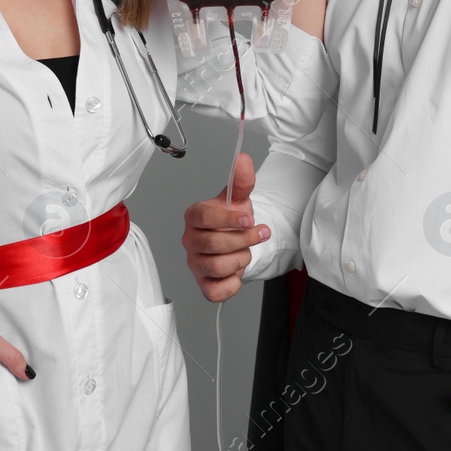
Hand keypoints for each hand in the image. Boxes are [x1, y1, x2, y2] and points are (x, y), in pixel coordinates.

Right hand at [182, 152, 269, 301]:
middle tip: (260, 233)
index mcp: (194, 216)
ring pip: (215, 266)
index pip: (204, 218)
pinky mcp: (203, 284)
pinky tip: (238, 271)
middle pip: (212, 243)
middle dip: (243, 239)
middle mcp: (190, 240)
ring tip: (247, 251)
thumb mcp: (239, 199)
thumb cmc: (232, 220)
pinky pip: (215, 291)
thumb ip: (241, 181)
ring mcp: (195, 263)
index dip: (228, 219)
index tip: (249, 219)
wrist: (235, 242)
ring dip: (241, 259)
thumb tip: (243, 159)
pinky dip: (233, 284)